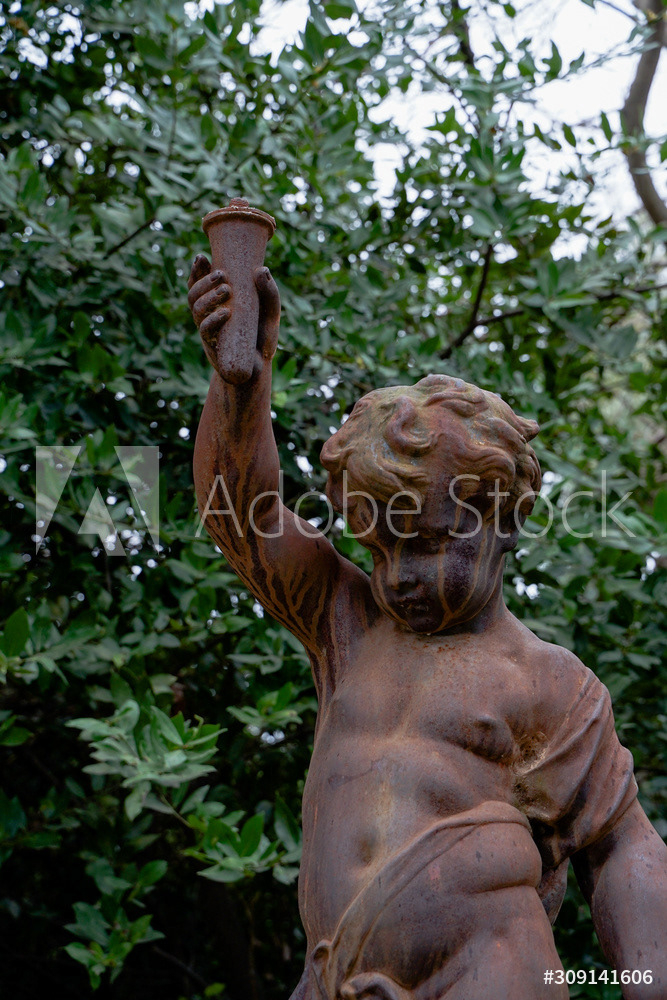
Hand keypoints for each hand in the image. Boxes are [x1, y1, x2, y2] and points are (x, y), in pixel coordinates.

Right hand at [187, 254, 280, 378]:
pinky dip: (213, 320)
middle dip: (203, 281)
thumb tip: (262, 269)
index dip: (197, 270)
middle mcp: (208, 313)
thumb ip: (269, 292)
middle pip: (193, 293)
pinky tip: (225, 313)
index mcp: (217, 302)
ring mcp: (208, 330)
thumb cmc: (262, 336)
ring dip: (208, 296)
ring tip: (226, 289)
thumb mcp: (271, 312)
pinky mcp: (212, 346)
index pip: (200, 282)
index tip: (202, 256)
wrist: (259, 367)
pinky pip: (205, 331)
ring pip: (196, 309)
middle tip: (221, 274)